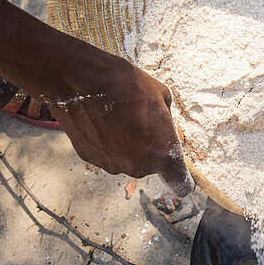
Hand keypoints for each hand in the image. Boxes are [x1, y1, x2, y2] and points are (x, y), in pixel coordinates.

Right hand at [49, 50, 194, 196]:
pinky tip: (101, 119)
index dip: (181, 179)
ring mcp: (112, 164)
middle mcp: (138, 166)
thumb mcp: (161, 96)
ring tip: (117, 116)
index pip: (180, 183)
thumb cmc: (125, 85)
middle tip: (139, 121)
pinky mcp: (90, 158)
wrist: (83, 80)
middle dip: (148, 147)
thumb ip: (165, 121)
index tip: (179, 175)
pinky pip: (105, 153)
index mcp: (162, 153)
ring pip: (126, 159)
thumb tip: (160, 125)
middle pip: (149, 165)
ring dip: (125, 144)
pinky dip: (105, 141)